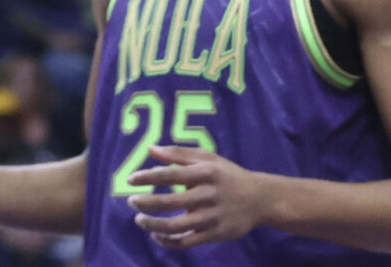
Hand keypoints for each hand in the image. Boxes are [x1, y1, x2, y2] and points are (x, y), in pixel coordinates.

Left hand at [128, 147, 271, 249]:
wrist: (260, 199)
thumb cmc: (227, 175)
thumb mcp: (207, 158)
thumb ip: (178, 154)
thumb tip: (151, 149)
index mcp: (205, 173)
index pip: (170, 174)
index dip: (147, 177)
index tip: (130, 179)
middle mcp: (208, 195)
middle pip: (171, 202)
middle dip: (146, 203)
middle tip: (131, 202)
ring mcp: (212, 217)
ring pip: (177, 226)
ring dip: (154, 225)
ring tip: (140, 220)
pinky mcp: (216, 234)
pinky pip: (188, 241)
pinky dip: (169, 241)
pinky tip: (157, 236)